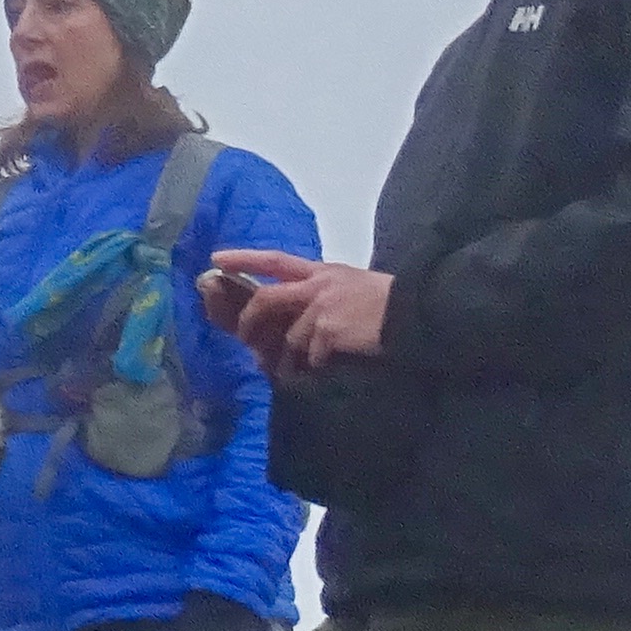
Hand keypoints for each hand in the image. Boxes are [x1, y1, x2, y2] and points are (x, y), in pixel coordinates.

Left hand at [206, 248, 392, 372]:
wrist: (414, 313)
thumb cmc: (387, 302)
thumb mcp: (352, 284)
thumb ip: (323, 292)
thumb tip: (300, 316)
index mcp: (322, 271)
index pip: (275, 259)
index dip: (245, 258)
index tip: (217, 259)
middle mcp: (317, 285)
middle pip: (266, 299)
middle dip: (249, 321)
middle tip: (245, 337)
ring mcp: (321, 307)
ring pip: (288, 337)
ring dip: (290, 359)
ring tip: (295, 371)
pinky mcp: (327, 330)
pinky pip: (310, 356)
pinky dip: (316, 366)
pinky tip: (328, 367)